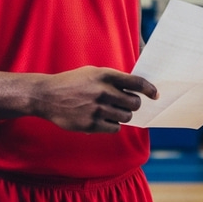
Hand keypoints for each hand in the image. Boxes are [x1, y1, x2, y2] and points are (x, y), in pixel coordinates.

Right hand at [34, 67, 157, 133]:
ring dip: (122, 116)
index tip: (155, 95)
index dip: (149, 89)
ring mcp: (97, 109)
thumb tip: (135, 89)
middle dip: (132, 105)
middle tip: (125, 105)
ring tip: (110, 111)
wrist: (47, 96)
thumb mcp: (92, 73)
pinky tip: (101, 119)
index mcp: (105, 76)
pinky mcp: (91, 124)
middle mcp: (103, 91)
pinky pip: (114, 128)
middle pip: (134, 103)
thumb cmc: (72, 83)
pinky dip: (112, 125)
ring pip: (126, 117)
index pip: (136, 82)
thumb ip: (113, 79)